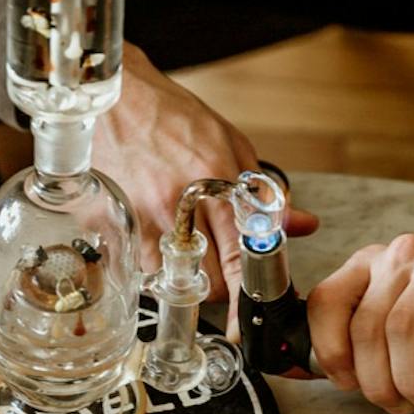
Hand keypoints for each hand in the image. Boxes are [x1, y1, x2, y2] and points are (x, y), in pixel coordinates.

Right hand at [92, 44, 317, 330]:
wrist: (113, 97)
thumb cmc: (170, 115)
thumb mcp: (228, 143)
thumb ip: (262, 192)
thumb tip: (301, 224)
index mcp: (214, 180)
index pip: (241, 254)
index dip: (250, 293)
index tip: (254, 315)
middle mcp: (177, 203)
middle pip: (207, 280)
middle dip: (220, 285)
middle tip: (221, 270)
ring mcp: (141, 215)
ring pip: (172, 280)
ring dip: (185, 278)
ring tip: (187, 254)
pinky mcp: (112, 222)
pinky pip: (139, 266)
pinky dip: (153, 265)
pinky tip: (156, 243)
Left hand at [306, 233, 413, 413]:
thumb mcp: (396, 341)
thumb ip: (357, 347)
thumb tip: (310, 372)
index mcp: (372, 264)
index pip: (328, 300)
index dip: (331, 351)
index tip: (348, 385)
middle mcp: (403, 254)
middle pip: (368, 325)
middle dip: (378, 381)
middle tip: (400, 408)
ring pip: (404, 330)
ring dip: (413, 383)